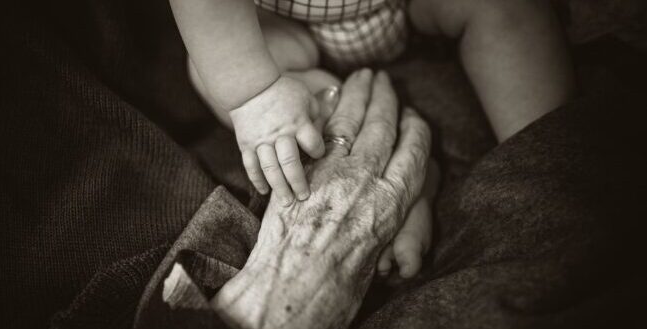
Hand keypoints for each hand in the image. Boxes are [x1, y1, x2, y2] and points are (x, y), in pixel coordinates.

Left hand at [212, 69, 431, 328]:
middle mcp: (366, 180)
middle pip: (382, 126)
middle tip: (384, 79)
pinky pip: (317, 132)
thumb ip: (384, 220)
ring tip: (362, 77)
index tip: (414, 116)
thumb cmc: (338, 287)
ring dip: (357, 94)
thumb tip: (384, 206)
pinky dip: (326, 110)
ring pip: (350, 122)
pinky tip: (330, 97)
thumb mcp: (377, 255)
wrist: (291, 291)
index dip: (415, 128)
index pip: (414, 150)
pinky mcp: (302, 170)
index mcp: (393, 203)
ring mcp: (331, 171)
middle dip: (385, 98)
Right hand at [230, 75, 325, 204]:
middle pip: (290, 162)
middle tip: (304, 197)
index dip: (318, 152)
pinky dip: (257, 180)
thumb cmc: (283, 91)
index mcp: (298, 123)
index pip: (313, 144)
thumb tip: (326, 132)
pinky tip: (264, 191)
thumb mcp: (306, 98)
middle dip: (298, 182)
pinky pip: (251, 165)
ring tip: (286, 202)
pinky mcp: (247, 145)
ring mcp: (262, 141)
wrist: (250, 86)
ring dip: (279, 187)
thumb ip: (318, 116)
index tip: (318, 156)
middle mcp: (280, 134)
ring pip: (270, 168)